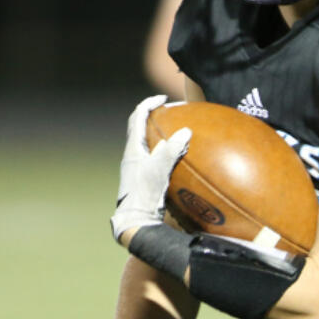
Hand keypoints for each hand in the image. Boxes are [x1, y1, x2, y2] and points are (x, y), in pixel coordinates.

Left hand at [110, 95, 190, 244]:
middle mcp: (133, 155)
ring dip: (158, 132)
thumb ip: (171, 150)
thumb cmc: (145, 194)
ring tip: (176, 130)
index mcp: (132, 148)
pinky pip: (153, 154)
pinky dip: (164, 148)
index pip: (137, 117)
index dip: (149, 104)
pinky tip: (178, 156)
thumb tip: (186, 131)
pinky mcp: (144, 176)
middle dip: (154, 115)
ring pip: (146, 141)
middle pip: (139, 126)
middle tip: (170, 111)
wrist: (135, 219)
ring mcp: (137, 166)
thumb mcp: (159, 170)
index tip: (164, 99)